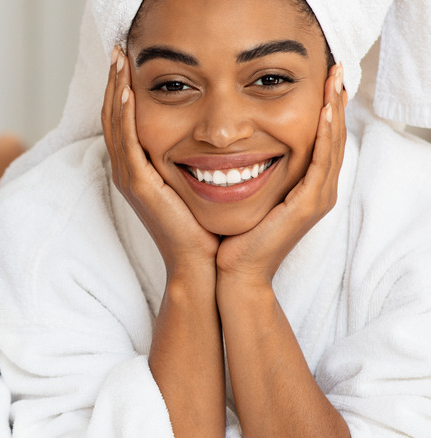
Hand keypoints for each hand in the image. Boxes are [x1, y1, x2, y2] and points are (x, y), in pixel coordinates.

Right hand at [102, 48, 219, 276]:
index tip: (128, 62)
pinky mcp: (140, 185)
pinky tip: (130, 91)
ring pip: (115, 124)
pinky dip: (126, 115)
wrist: (201, 263)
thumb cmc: (202, 227)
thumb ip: (190, 159)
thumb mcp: (193, 185)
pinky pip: (127, 142)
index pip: (123, 121)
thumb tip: (207, 136)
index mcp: (137, 170)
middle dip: (114, 81)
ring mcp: (130, 178)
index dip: (122, 90)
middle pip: (112, 116)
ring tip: (119, 60)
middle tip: (117, 50)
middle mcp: (127, 171)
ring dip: (116, 89)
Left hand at [216, 64, 347, 287]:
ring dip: (334, 111)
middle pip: (333, 138)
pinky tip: (322, 113)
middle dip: (335, 102)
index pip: (321, 140)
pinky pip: (320, 164)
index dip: (324, 110)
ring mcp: (316, 198)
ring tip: (335, 82)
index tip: (321, 80)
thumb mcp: (247, 195)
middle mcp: (317, 191)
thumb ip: (252, 171)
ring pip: (332, 146)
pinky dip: (323, 136)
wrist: (234, 272)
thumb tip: (236, 147)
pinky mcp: (307, 205)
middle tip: (335, 70)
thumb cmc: (235, 236)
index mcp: (306, 187)